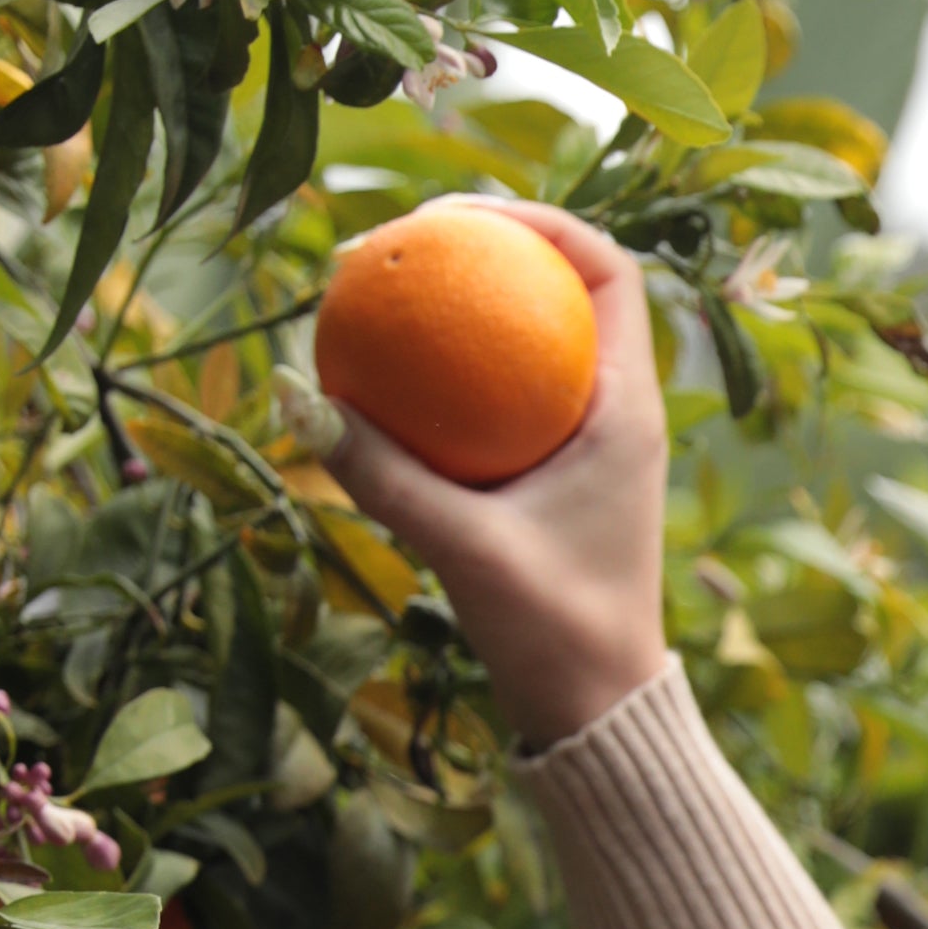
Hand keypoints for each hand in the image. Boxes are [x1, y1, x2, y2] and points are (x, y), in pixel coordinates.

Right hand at [323, 198, 669, 753]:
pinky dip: (460, 380)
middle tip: (405, 239)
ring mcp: (593, 446)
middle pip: (569, 289)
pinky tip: (388, 384)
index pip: (611, 269)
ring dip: (477, 310)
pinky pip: (510, 401)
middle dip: (494, 249)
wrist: (598, 715)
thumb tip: (298, 396)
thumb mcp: (463, 549)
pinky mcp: (562, 480)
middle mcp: (621, 414)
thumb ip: (383, 474)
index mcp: (630, 410)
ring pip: (538, 344)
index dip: (547, 220)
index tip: (463, 213)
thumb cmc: (555, 634)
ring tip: (392, 293)